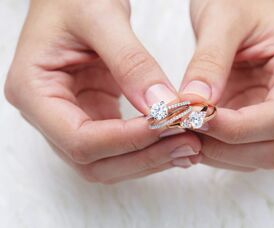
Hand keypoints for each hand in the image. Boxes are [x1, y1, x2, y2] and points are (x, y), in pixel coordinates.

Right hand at [5, 0, 200, 183]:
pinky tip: (175, 139)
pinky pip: (120, 145)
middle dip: (143, 156)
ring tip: (190, 145)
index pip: (78, 139)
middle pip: (93, 161)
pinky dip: (148, 147)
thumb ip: (132, 62)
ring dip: (149, 158)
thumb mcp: (101, 18)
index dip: (126, 140)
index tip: (168, 126)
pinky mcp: (94, 114)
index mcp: (33, 91)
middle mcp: (48, 114)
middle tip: (188, 143)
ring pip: (108, 161)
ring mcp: (71, 117)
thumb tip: (163, 105)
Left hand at [180, 0, 273, 170]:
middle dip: (225, 147)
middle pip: (272, 147)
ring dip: (217, 152)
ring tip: (184, 131)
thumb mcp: (223, 19)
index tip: (197, 120)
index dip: (237, 128)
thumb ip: (209, 61)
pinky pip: (240, 148)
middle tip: (185, 131)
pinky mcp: (254, 114)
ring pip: (256, 154)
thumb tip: (195, 102)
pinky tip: (192, 132)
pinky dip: (214, 148)